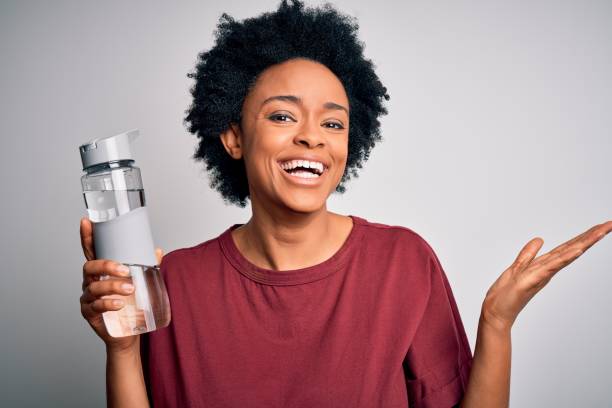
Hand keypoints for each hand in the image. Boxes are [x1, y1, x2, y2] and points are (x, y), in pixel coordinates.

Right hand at [79, 217, 163, 351]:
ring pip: (94, 287)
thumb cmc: (133, 304)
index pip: (92, 251)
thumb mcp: (143, 284)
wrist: (131, 332)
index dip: (88, 237)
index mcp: (102, 271)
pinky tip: (119, 304)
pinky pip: (95, 306)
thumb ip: (148, 267)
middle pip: (90, 267)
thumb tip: (157, 251)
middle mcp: (91, 282)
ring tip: (130, 290)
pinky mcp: (89, 313)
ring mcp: (88, 298)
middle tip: (125, 270)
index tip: (87, 221)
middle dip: (106, 265)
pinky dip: (108, 303)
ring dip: (112, 286)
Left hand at [481, 220, 611, 330]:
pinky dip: (565, 258)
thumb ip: (529, 253)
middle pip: (573, 248)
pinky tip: (578, 250)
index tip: (600, 225)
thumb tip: (539, 239)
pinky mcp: (533, 279)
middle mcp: (548, 269)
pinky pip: (552, 266)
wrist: (497, 311)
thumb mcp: (518, 266)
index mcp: (546, 264)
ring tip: (601, 232)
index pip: (568, 247)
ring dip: (584, 243)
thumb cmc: (508, 293)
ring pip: (567, 255)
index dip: (584, 236)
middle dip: (592, 236)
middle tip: (609, 223)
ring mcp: (542, 274)